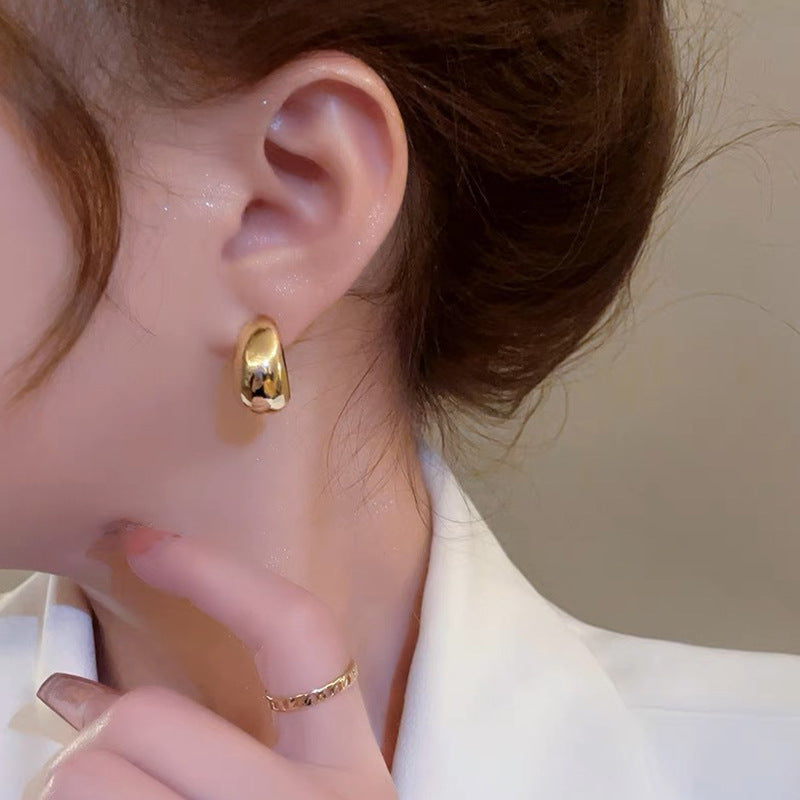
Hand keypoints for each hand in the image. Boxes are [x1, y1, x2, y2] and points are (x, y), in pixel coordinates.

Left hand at [33, 528, 398, 799]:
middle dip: (102, 735)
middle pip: (145, 720)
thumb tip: (64, 697)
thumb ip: (207, 745)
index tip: (143, 541)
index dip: (222, 575)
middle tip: (106, 757)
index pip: (298, 633)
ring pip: (85, 778)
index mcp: (350, 776)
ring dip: (71, 790)